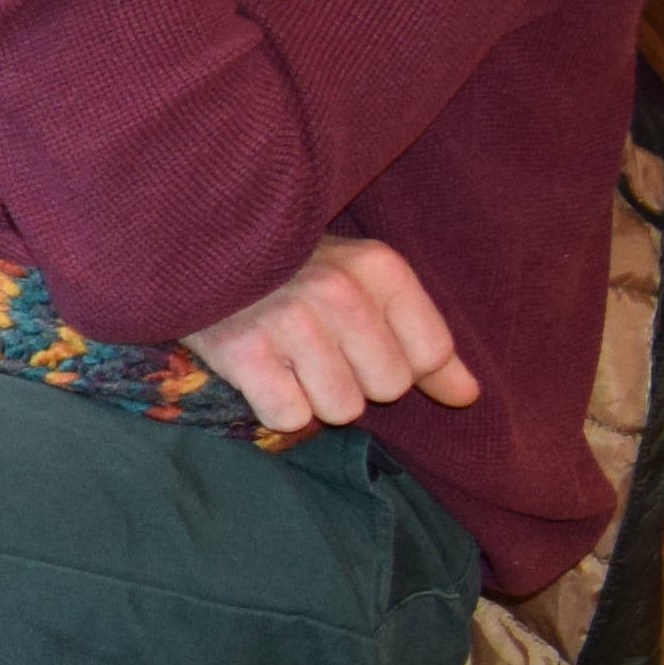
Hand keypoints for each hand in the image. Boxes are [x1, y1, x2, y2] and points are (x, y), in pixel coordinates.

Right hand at [184, 234, 476, 432]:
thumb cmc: (290, 273)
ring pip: (340, 409)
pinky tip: (258, 371)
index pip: (429, 355)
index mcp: (378, 266)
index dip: (398, 363)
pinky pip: (290, 417)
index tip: (359, 339)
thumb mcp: (365, 286)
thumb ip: (424, 343)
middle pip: (386, 388)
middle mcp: (339, 289)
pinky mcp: (241, 351)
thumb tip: (468, 398)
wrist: (194, 247)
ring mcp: (288, 320)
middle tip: (315, 348)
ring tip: (286, 358)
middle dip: (354, 380)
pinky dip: (273, 405)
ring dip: (313, 396)